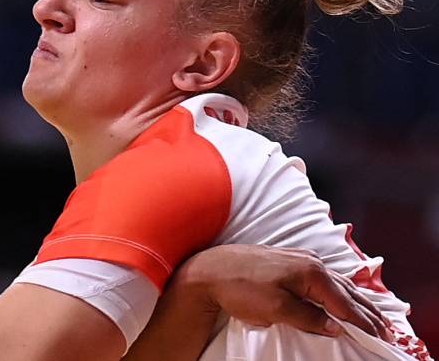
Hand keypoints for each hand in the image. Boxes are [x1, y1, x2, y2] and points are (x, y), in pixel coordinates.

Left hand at [176, 245, 392, 341]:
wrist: (209, 270)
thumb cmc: (240, 287)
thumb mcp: (276, 309)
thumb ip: (308, 318)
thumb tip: (335, 326)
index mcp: (310, 272)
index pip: (344, 301)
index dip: (362, 320)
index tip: (378, 335)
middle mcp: (309, 261)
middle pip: (344, 289)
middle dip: (365, 309)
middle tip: (384, 329)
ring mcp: (298, 258)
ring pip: (334, 282)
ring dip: (353, 299)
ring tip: (370, 314)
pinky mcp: (287, 261)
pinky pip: (321, 278)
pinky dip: (336, 289)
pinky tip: (340, 294)